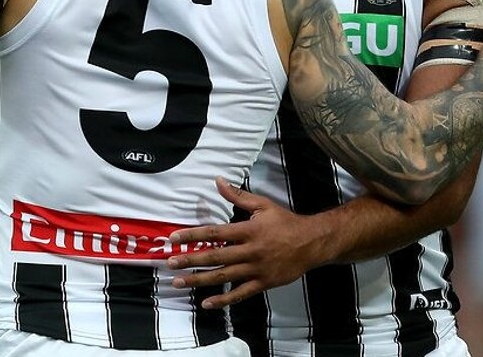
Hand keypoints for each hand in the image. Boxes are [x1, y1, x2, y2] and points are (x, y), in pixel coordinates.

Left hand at [165, 179, 325, 309]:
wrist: (312, 243)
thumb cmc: (285, 222)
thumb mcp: (263, 205)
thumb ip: (238, 196)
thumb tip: (218, 181)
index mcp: (248, 230)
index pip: (215, 233)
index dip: (194, 235)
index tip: (175, 237)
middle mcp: (250, 251)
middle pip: (215, 256)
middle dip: (190, 259)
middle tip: (170, 262)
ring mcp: (256, 269)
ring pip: (223, 276)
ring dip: (199, 280)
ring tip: (179, 282)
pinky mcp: (263, 283)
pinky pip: (240, 294)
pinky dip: (223, 299)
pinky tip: (206, 302)